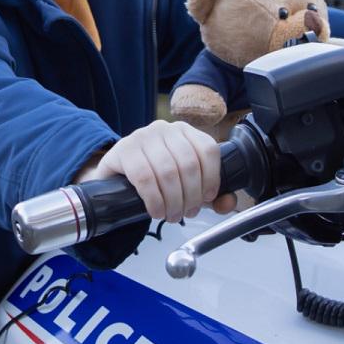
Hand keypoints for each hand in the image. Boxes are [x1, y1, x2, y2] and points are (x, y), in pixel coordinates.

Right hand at [74, 119, 236, 222]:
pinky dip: (154, 200)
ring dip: (173, 201)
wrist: (115, 178)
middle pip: (188, 164)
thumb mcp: (184, 185)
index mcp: (184, 131)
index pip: (208, 150)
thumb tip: (228, 203)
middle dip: (190, 196)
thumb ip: (210, 195)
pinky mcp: (123, 150)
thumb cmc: (153, 178)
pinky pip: (144, 178)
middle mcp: (164, 128)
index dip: (212, 178)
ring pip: (168, 172)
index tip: (206, 198)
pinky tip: (155, 210)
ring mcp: (142, 136)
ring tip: (171, 215)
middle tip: (186, 213)